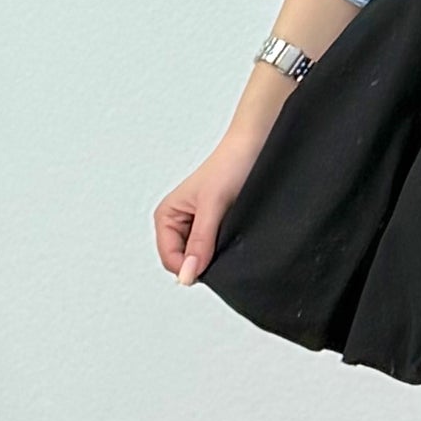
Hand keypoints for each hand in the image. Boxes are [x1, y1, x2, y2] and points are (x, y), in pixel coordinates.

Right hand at [154, 130, 265, 286]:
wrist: (255, 147)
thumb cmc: (229, 165)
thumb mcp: (212, 206)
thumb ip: (200, 242)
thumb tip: (188, 273)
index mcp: (165, 216)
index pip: (170, 260)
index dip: (189, 267)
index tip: (211, 264)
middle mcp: (178, 223)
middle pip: (185, 262)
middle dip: (202, 261)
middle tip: (223, 243)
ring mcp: (197, 226)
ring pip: (201, 257)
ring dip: (215, 254)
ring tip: (230, 233)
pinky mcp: (215, 226)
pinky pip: (216, 249)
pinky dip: (225, 248)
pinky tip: (236, 235)